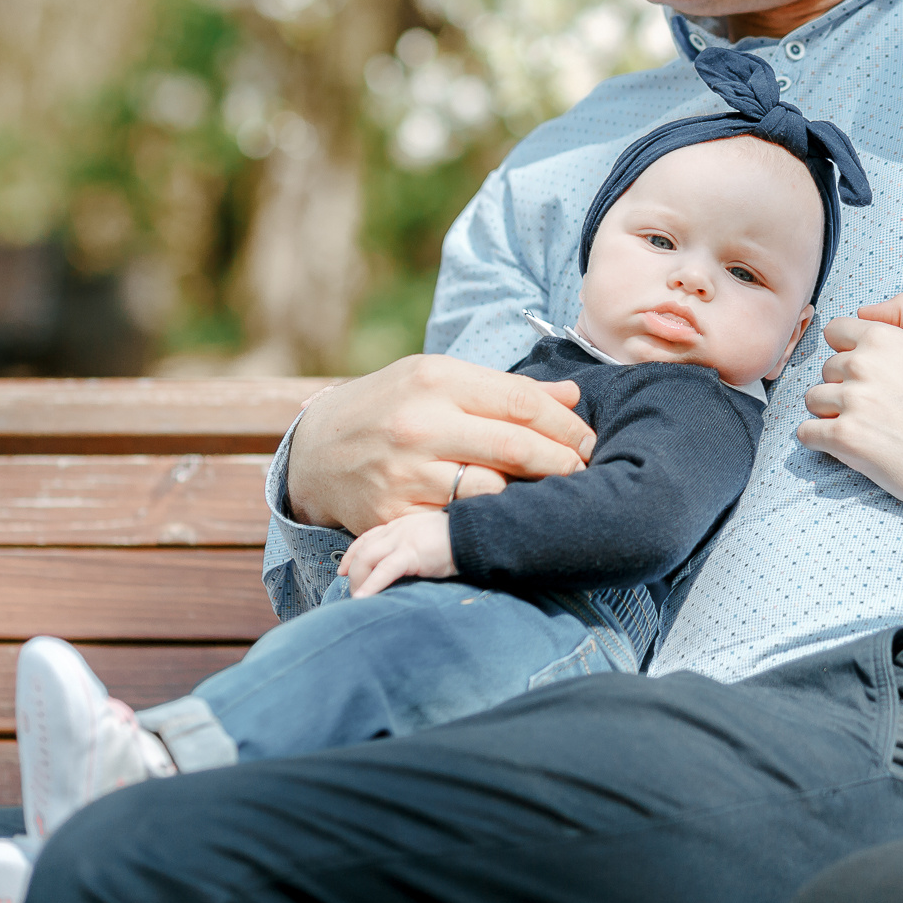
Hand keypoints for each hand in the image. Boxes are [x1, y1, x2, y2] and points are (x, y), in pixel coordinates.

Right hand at [285, 354, 593, 533]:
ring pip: (492, 490)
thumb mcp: (437, 379)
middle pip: (515, 447)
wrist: (313, 450)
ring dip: (532, 496)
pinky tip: (509, 520)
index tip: (589, 439)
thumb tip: (571, 396)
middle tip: (586, 470)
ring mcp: (404, 473)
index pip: (521, 402)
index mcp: (435, 379)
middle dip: (563, 462)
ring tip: (555, 495)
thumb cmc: (390, 406)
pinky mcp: (392, 516)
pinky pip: (459, 523)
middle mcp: (419, 424)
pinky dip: (489, 522)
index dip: (565, 424)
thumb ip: (504, 390)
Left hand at [340, 508, 456, 595]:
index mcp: (402, 525)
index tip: (342, 570)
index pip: (368, 538)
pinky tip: (364, 598)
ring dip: (358, 581)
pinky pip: (384, 570)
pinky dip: (371, 585)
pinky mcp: (411, 553)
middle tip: (352, 592)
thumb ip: (413, 550)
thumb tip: (402, 570)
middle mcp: (398, 529)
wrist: (477, 533)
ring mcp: (403, 539)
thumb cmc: (459, 541)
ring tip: (357, 599)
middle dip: (352, 573)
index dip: (352, 554)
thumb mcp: (429, 541)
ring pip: (367, 559)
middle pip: (363, 551)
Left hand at [799, 293, 902, 546]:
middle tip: (881, 409)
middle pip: (826, 368)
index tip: (873, 376)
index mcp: (884, 338)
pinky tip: (849, 447)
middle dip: (845, 385)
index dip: (852, 352)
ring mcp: (852, 402)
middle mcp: (862, 364)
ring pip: (813, 399)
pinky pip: (806, 433)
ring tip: (868, 429)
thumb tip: (865, 309)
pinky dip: (820, 440)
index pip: (836, 331)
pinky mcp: (845, 439)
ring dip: (832, 414)